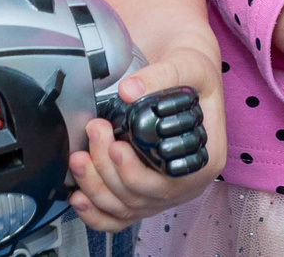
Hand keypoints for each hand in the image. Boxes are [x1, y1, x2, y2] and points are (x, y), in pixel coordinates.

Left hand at [67, 44, 224, 231]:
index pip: (169, 184)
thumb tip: (129, 89)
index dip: (135, 173)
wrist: (184, 71)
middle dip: (107, 171)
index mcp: (205, 159)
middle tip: (96, 132)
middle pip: (140, 197)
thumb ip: (163, 75)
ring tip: (79, 157)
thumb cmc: (194, 74)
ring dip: (95, 187)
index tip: (116, 146)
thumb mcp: (190, 65)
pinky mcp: (142, 191)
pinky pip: (119, 217)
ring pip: (124, 208)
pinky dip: (95, 213)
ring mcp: (162, 190)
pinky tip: (79, 196)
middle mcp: (186, 183)